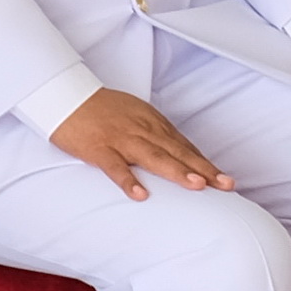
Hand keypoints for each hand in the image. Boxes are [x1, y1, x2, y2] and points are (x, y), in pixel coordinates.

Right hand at [51, 88, 228, 200]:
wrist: (65, 95)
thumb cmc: (100, 108)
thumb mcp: (135, 114)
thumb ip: (156, 134)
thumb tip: (178, 154)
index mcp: (152, 122)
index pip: (184, 146)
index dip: (205, 163)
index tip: (224, 180)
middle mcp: (142, 130)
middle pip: (177, 152)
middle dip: (203, 169)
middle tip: (225, 185)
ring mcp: (121, 140)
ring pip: (153, 157)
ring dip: (176, 171)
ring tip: (197, 186)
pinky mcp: (99, 149)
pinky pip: (115, 167)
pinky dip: (128, 180)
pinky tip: (140, 195)